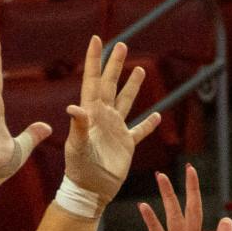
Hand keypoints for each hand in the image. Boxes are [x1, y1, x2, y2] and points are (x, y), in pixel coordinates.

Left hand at [63, 37, 163, 204]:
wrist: (90, 190)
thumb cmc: (79, 169)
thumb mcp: (77, 146)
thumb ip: (78, 126)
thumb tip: (73, 107)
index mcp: (91, 113)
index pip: (93, 81)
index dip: (95, 60)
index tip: (97, 39)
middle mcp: (103, 117)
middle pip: (110, 85)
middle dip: (115, 65)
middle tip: (122, 45)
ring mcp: (115, 130)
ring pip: (126, 102)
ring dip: (132, 86)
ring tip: (139, 70)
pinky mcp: (126, 144)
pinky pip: (139, 131)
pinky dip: (148, 124)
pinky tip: (157, 116)